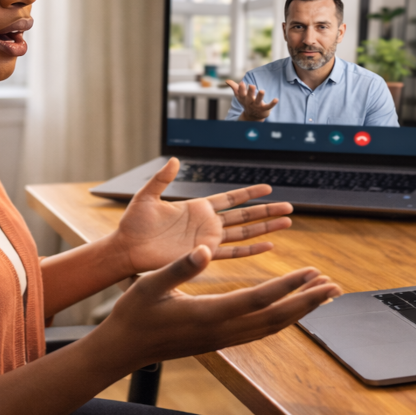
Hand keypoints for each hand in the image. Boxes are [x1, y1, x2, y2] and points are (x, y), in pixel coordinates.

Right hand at [100, 245, 340, 366]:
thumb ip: (180, 267)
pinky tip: (291, 311)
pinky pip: (260, 331)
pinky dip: (282, 319)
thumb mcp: (151, 284)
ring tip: (322, 296)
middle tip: (334, 286)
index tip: (312, 273)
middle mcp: (222, 330)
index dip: (289, 286)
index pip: (259, 299)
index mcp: (209, 314)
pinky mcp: (220, 341)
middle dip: (307, 302)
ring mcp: (222, 339)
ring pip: (271, 327)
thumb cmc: (134, 313)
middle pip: (275, 317)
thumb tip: (203, 249)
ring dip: (299, 311)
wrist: (124, 349)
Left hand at [112, 157, 292, 274]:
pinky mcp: (204, 255)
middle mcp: (207, 224)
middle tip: (289, 207)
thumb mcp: (146, 196)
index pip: (230, 199)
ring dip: (266, 228)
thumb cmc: (133, 224)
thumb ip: (162, 179)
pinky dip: (251, 250)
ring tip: (287, 223)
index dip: (249, 193)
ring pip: (244, 233)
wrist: (127, 249)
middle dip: (267, 212)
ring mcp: (208, 240)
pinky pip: (233, 252)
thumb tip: (175, 159)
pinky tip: (269, 245)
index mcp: (197, 207)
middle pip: (244, 216)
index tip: (269, 187)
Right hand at [226, 79, 277, 121]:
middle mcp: (250, 102)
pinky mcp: (265, 109)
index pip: (241, 93)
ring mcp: (257, 106)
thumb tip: (227, 81)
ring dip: (260, 96)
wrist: (252, 116)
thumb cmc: (246, 103)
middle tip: (252, 85)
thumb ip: (234, 87)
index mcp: (244, 98)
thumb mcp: (240, 96)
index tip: (242, 83)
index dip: (241, 89)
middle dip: (250, 91)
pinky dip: (272, 103)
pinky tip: (276, 99)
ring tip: (262, 91)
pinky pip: (268, 106)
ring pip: (258, 101)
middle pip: (249, 96)